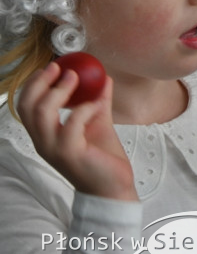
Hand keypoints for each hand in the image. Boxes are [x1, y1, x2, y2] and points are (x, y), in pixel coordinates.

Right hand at [16, 63, 136, 200]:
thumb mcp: (98, 122)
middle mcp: (44, 141)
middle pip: (27, 107)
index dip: (34, 84)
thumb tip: (103, 78)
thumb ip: (98, 101)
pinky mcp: (70, 153)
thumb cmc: (102, 157)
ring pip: (42, 114)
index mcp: (46, 134)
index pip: (26, 106)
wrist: (113, 186)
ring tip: (75, 78)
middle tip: (59, 68)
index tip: (52, 67)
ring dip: (59, 91)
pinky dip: (82, 109)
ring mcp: (54, 148)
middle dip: (40, 83)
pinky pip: (70, 125)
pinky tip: (94, 105)